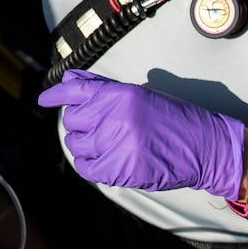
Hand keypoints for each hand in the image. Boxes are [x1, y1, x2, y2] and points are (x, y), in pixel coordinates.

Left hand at [36, 70, 245, 198]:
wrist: (204, 146)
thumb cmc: (173, 120)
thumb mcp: (139, 95)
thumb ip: (102, 88)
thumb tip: (69, 79)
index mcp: (120, 95)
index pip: (76, 91)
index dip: (56, 96)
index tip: (43, 100)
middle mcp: (116, 116)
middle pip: (72, 120)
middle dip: (79, 124)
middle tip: (98, 127)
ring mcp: (117, 144)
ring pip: (76, 144)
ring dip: (85, 145)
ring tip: (106, 144)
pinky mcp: (121, 169)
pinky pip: (86, 168)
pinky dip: (90, 165)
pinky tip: (105, 160)